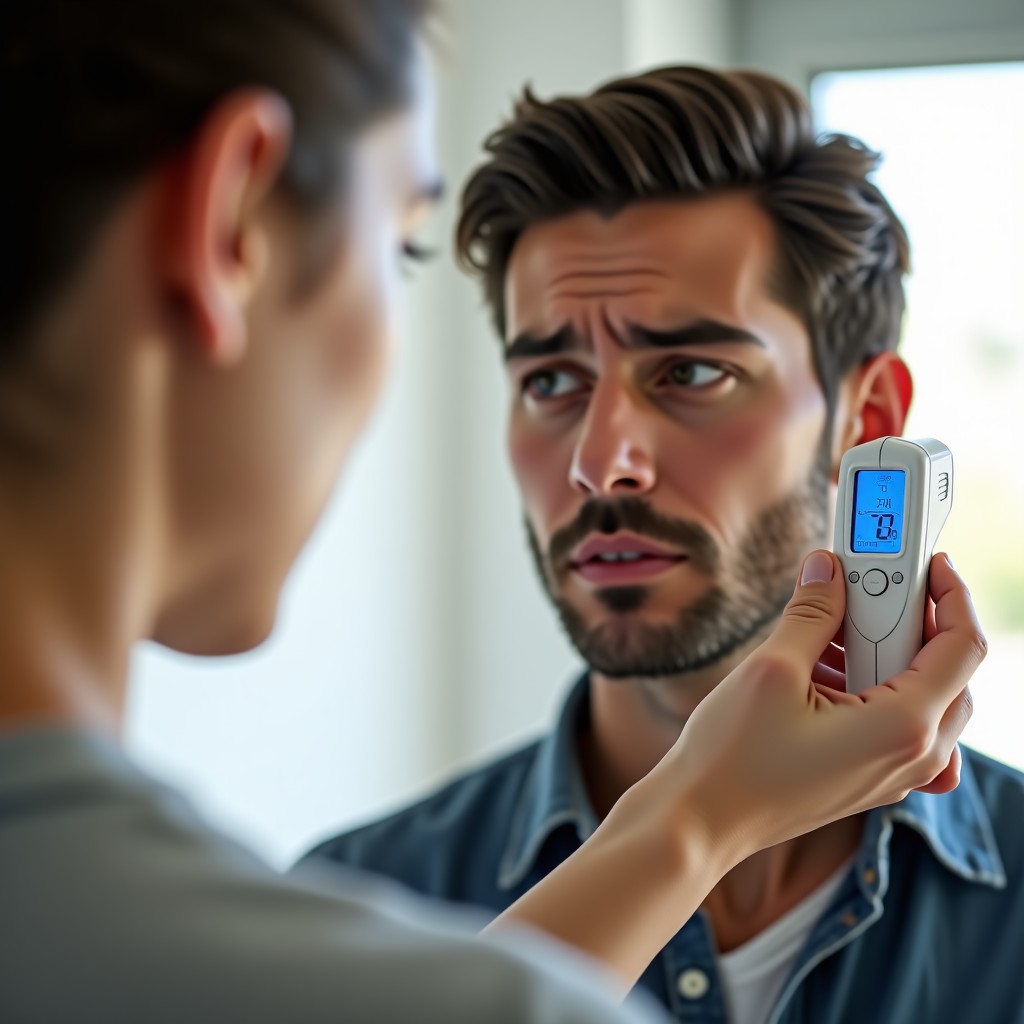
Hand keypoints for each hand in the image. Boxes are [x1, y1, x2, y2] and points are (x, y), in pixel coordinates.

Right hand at [490, 551, 983, 990]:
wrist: (700, 821)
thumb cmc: (733, 757)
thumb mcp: (772, 669)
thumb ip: (812, 613)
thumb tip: (828, 568)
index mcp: (902, 726)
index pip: (962, 648)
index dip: (951, 595)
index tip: (929, 564)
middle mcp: (911, 756)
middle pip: (951, 674)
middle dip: (919, 623)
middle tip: (877, 590)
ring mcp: (891, 773)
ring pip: (925, 698)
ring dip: (892, 654)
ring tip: (840, 625)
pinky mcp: (866, 778)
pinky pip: (896, 722)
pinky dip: (876, 685)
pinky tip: (826, 665)